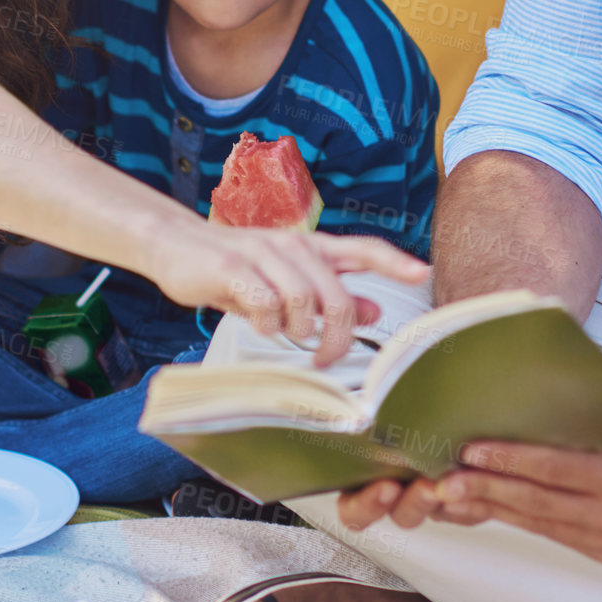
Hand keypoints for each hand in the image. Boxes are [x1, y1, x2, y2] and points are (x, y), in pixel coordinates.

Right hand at [149, 226, 428, 367]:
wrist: (176, 244)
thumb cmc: (236, 268)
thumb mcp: (285, 280)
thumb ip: (329, 293)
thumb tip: (375, 311)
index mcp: (310, 246)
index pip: (362, 248)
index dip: (394, 261)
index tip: (424, 274)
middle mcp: (292, 244)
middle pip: (335, 295)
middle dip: (336, 336)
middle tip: (324, 358)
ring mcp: (262, 253)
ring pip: (302, 301)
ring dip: (297, 330)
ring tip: (284, 335)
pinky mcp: (233, 267)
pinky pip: (265, 304)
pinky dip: (266, 325)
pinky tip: (259, 324)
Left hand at [338, 423, 601, 562]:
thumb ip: (585, 420)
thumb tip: (526, 398)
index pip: (554, 471)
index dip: (508, 461)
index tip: (468, 451)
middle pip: (536, 505)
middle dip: (484, 491)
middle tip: (440, 479)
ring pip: (537, 524)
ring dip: (490, 509)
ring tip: (449, 496)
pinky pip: (552, 534)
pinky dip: (516, 519)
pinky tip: (486, 507)